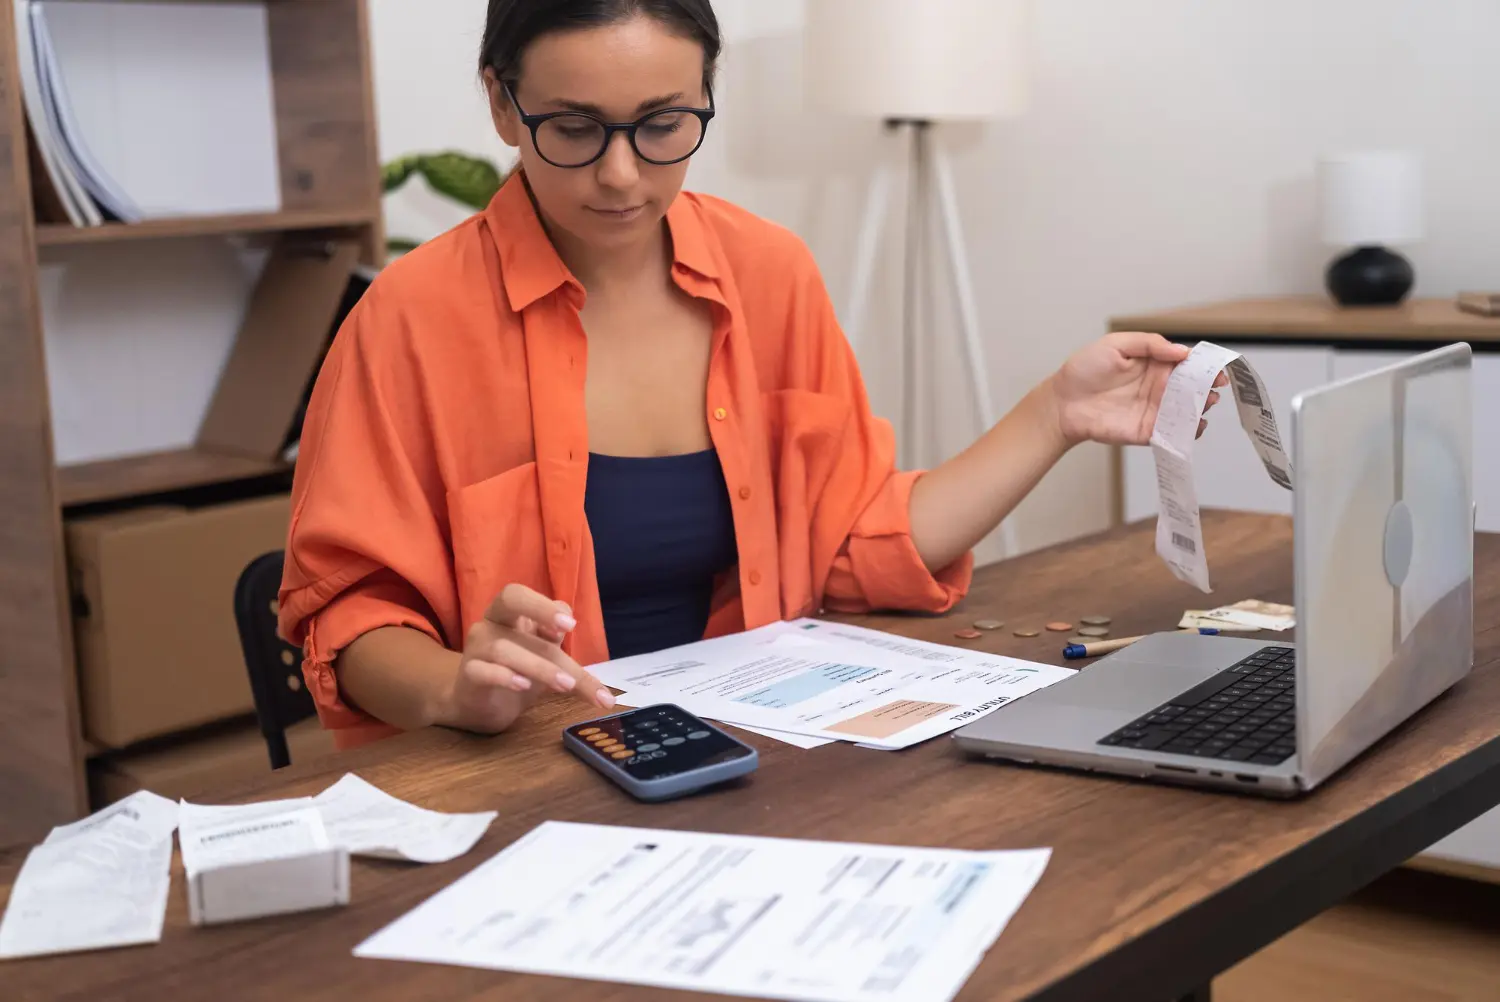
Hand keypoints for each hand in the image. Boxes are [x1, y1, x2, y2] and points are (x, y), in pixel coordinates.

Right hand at [445, 584, 614, 732]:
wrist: (479, 703)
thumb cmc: (515, 670)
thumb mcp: (544, 656)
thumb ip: (560, 642)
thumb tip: (574, 627)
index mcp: (510, 612)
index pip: (523, 595)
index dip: (545, 605)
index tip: (571, 624)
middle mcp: (491, 622)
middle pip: (509, 599)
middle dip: (540, 609)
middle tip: (568, 628)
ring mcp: (476, 648)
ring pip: (504, 648)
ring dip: (539, 666)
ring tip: (566, 684)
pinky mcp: (468, 675)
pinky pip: (481, 671)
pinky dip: (504, 677)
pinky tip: (524, 686)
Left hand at [1049, 331, 1225, 446]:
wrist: (1062, 402)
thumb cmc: (1084, 370)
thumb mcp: (1116, 344)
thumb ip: (1149, 344)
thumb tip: (1181, 351)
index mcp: (1154, 364)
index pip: (1187, 364)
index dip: (1204, 365)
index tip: (1217, 368)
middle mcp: (1159, 387)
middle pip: (1192, 387)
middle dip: (1208, 388)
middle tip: (1215, 388)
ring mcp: (1155, 410)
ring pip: (1187, 410)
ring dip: (1201, 408)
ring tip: (1205, 404)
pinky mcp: (1148, 431)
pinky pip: (1174, 433)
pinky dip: (1188, 432)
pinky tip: (1196, 426)